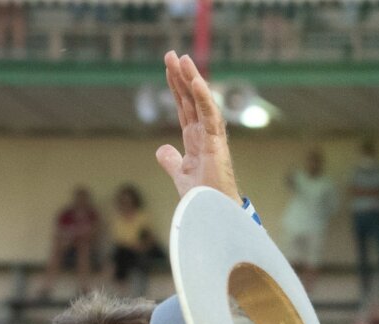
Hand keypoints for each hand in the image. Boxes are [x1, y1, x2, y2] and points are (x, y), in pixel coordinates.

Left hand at [156, 51, 240, 203]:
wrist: (212, 214)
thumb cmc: (203, 199)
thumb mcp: (181, 175)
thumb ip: (172, 161)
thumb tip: (161, 149)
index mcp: (196, 140)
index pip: (184, 108)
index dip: (176, 88)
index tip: (169, 68)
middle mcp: (205, 135)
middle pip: (190, 100)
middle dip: (181, 77)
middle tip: (172, 54)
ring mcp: (212, 138)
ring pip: (201, 102)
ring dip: (192, 79)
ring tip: (181, 58)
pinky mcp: (216, 144)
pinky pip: (210, 116)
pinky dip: (203, 97)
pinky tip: (195, 80)